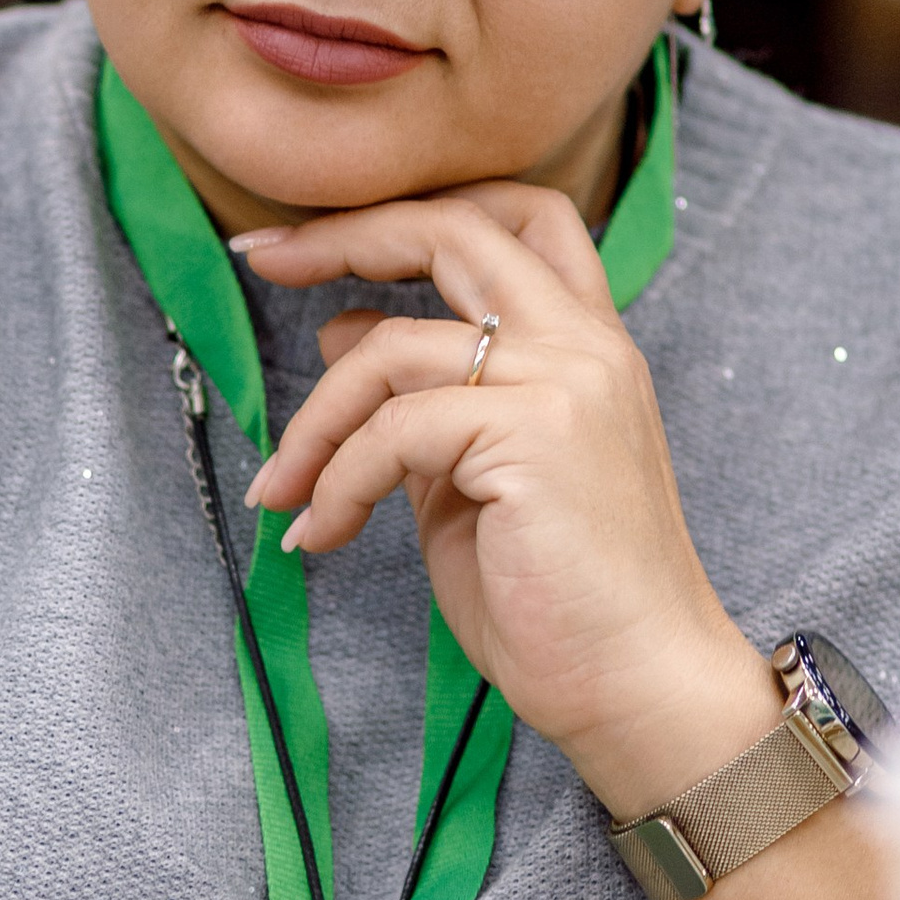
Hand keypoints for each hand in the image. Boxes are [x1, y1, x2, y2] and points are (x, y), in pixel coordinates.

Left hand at [237, 182, 779, 819]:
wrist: (638, 687)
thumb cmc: (557, 600)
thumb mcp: (467, 478)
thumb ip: (418, 401)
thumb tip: (340, 330)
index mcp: (586, 344)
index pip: (512, 218)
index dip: (408, 212)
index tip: (309, 244)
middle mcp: (587, 344)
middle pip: (454, 230)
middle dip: (343, 235)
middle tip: (260, 261)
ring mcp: (567, 381)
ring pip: (392, 347)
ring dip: (313, 421)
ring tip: (282, 490)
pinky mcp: (536, 433)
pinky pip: (392, 432)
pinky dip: (338, 482)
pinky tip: (323, 534)